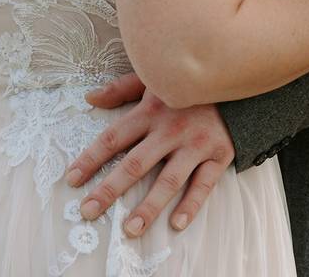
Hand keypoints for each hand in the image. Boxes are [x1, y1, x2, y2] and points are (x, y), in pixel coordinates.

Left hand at [65, 73, 234, 237]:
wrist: (235, 79)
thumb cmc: (188, 84)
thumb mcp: (153, 79)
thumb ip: (121, 89)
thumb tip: (90, 99)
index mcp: (150, 112)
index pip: (113, 139)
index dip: (91, 159)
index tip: (72, 180)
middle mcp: (170, 130)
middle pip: (135, 164)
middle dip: (109, 190)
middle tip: (88, 211)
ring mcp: (195, 144)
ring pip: (168, 179)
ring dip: (149, 206)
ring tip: (130, 229)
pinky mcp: (219, 154)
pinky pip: (204, 184)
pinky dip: (191, 205)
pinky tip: (176, 223)